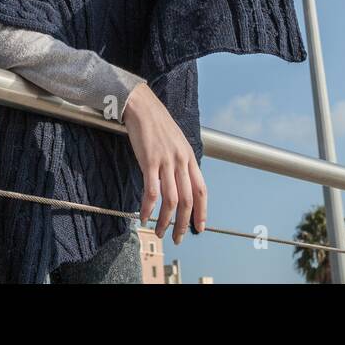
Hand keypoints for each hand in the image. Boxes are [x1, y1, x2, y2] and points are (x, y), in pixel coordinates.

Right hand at [122, 83, 206, 243]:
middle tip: (177, 238)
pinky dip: (149, 208)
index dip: (202, 212)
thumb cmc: (157, 124)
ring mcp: (166, 161)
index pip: (202, 190)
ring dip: (165, 220)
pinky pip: (152, 191)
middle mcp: (181, 161)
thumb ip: (181, 162)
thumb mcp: (177, 142)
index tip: (199, 228)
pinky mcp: (149, 161)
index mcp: (190, 157)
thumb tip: (182, 182)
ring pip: (171, 200)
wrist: (142, 106)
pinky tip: (144, 217)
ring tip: (159, 232)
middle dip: (182, 223)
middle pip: (187, 200)